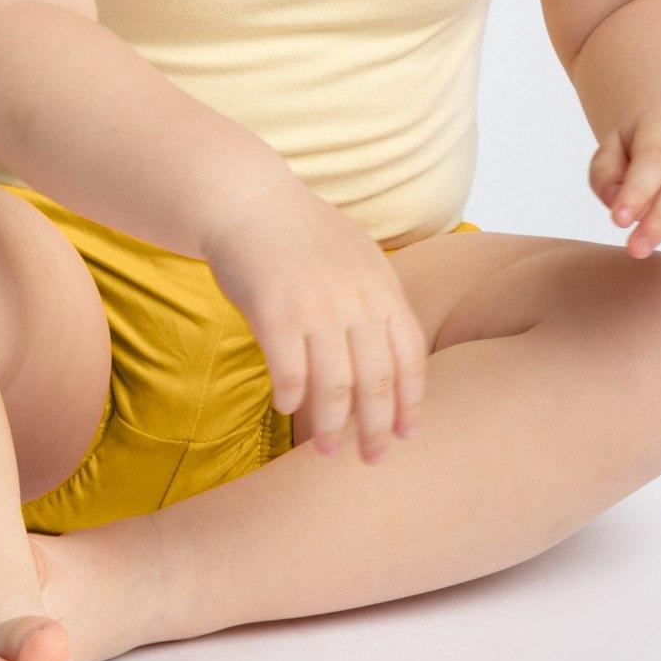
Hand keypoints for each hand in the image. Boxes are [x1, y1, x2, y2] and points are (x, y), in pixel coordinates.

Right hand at [197, 174, 426, 463]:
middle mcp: (355, 298)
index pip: (409, 355)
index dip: (411, 401)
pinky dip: (292, 398)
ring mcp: (315, 305)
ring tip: (328, 450)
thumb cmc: (302, 233)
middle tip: (372, 460)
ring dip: (333, 425)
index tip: (408, 434)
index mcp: (381, 286)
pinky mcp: (274, 311)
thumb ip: (379, 300)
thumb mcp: (358, 256)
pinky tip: (289, 410)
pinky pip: (289, 371)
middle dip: (377, 427)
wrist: (249, 200)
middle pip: (377, 379)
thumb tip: (398, 355)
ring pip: (335, 384)